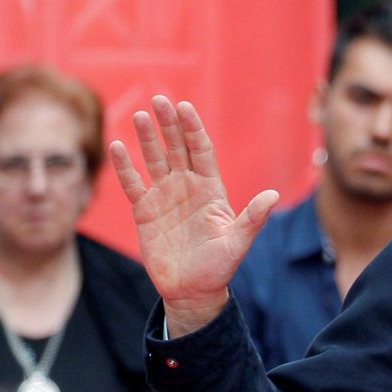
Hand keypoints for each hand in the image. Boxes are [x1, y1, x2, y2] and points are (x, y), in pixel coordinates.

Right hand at [108, 96, 279, 333]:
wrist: (192, 291)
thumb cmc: (219, 267)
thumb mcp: (238, 242)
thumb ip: (253, 218)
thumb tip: (273, 196)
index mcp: (211, 190)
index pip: (201, 151)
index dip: (193, 129)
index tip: (184, 107)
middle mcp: (187, 187)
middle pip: (177, 148)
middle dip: (169, 124)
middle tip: (159, 99)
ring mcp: (165, 197)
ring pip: (154, 160)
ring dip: (147, 138)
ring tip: (140, 115)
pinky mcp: (145, 211)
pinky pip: (133, 184)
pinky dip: (126, 167)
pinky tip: (119, 146)